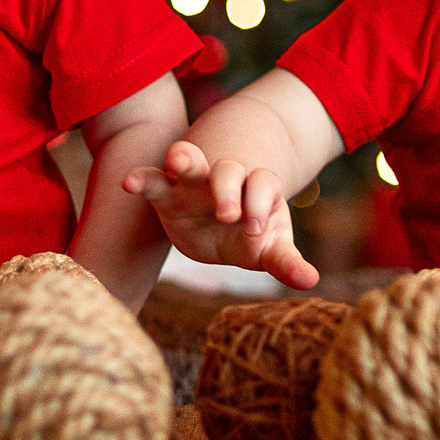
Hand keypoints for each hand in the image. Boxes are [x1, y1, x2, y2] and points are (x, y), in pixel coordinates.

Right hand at [123, 140, 319, 290]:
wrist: (218, 230)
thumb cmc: (250, 236)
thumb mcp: (269, 248)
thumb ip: (285, 261)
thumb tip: (311, 281)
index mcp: (258, 189)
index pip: (263, 185)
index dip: (261, 204)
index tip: (256, 231)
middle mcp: (227, 180)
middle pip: (229, 171)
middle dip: (228, 188)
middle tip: (229, 215)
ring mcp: (194, 183)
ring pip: (191, 162)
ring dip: (185, 158)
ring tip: (178, 160)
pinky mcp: (166, 193)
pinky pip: (153, 180)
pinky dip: (141, 178)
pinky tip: (128, 183)